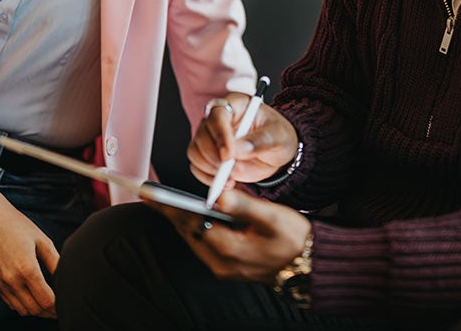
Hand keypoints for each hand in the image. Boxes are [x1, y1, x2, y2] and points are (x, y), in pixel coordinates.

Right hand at [0, 189, 59, 317]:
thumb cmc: (17, 225)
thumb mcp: (42, 240)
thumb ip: (55, 261)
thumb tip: (66, 277)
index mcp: (27, 269)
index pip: (46, 300)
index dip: (59, 306)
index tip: (67, 304)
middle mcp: (12, 280)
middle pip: (35, 309)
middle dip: (50, 312)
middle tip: (62, 308)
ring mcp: (1, 283)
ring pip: (22, 310)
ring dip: (36, 311)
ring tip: (50, 306)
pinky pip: (10, 304)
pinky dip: (23, 306)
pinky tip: (33, 299)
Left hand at [146, 188, 309, 283]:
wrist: (311, 266)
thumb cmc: (295, 239)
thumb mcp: (272, 218)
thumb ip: (242, 205)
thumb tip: (216, 193)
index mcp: (229, 249)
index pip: (189, 224)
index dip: (167, 207)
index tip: (149, 194)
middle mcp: (221, 263)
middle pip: (187, 233)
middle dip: (169, 212)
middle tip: (150, 194)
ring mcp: (224, 268)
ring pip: (194, 239)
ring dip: (180, 221)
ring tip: (165, 202)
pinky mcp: (229, 267)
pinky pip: (204, 245)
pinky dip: (195, 229)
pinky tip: (192, 217)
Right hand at [188, 93, 298, 187]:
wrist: (276, 152)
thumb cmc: (277, 136)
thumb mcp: (278, 136)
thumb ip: (260, 141)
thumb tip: (240, 149)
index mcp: (235, 104)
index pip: (218, 115)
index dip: (220, 135)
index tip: (229, 155)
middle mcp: (217, 119)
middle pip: (202, 134)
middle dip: (213, 156)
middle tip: (231, 170)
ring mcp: (209, 137)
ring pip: (195, 152)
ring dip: (210, 168)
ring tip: (232, 176)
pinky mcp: (206, 155)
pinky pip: (196, 167)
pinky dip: (208, 178)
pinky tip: (227, 182)